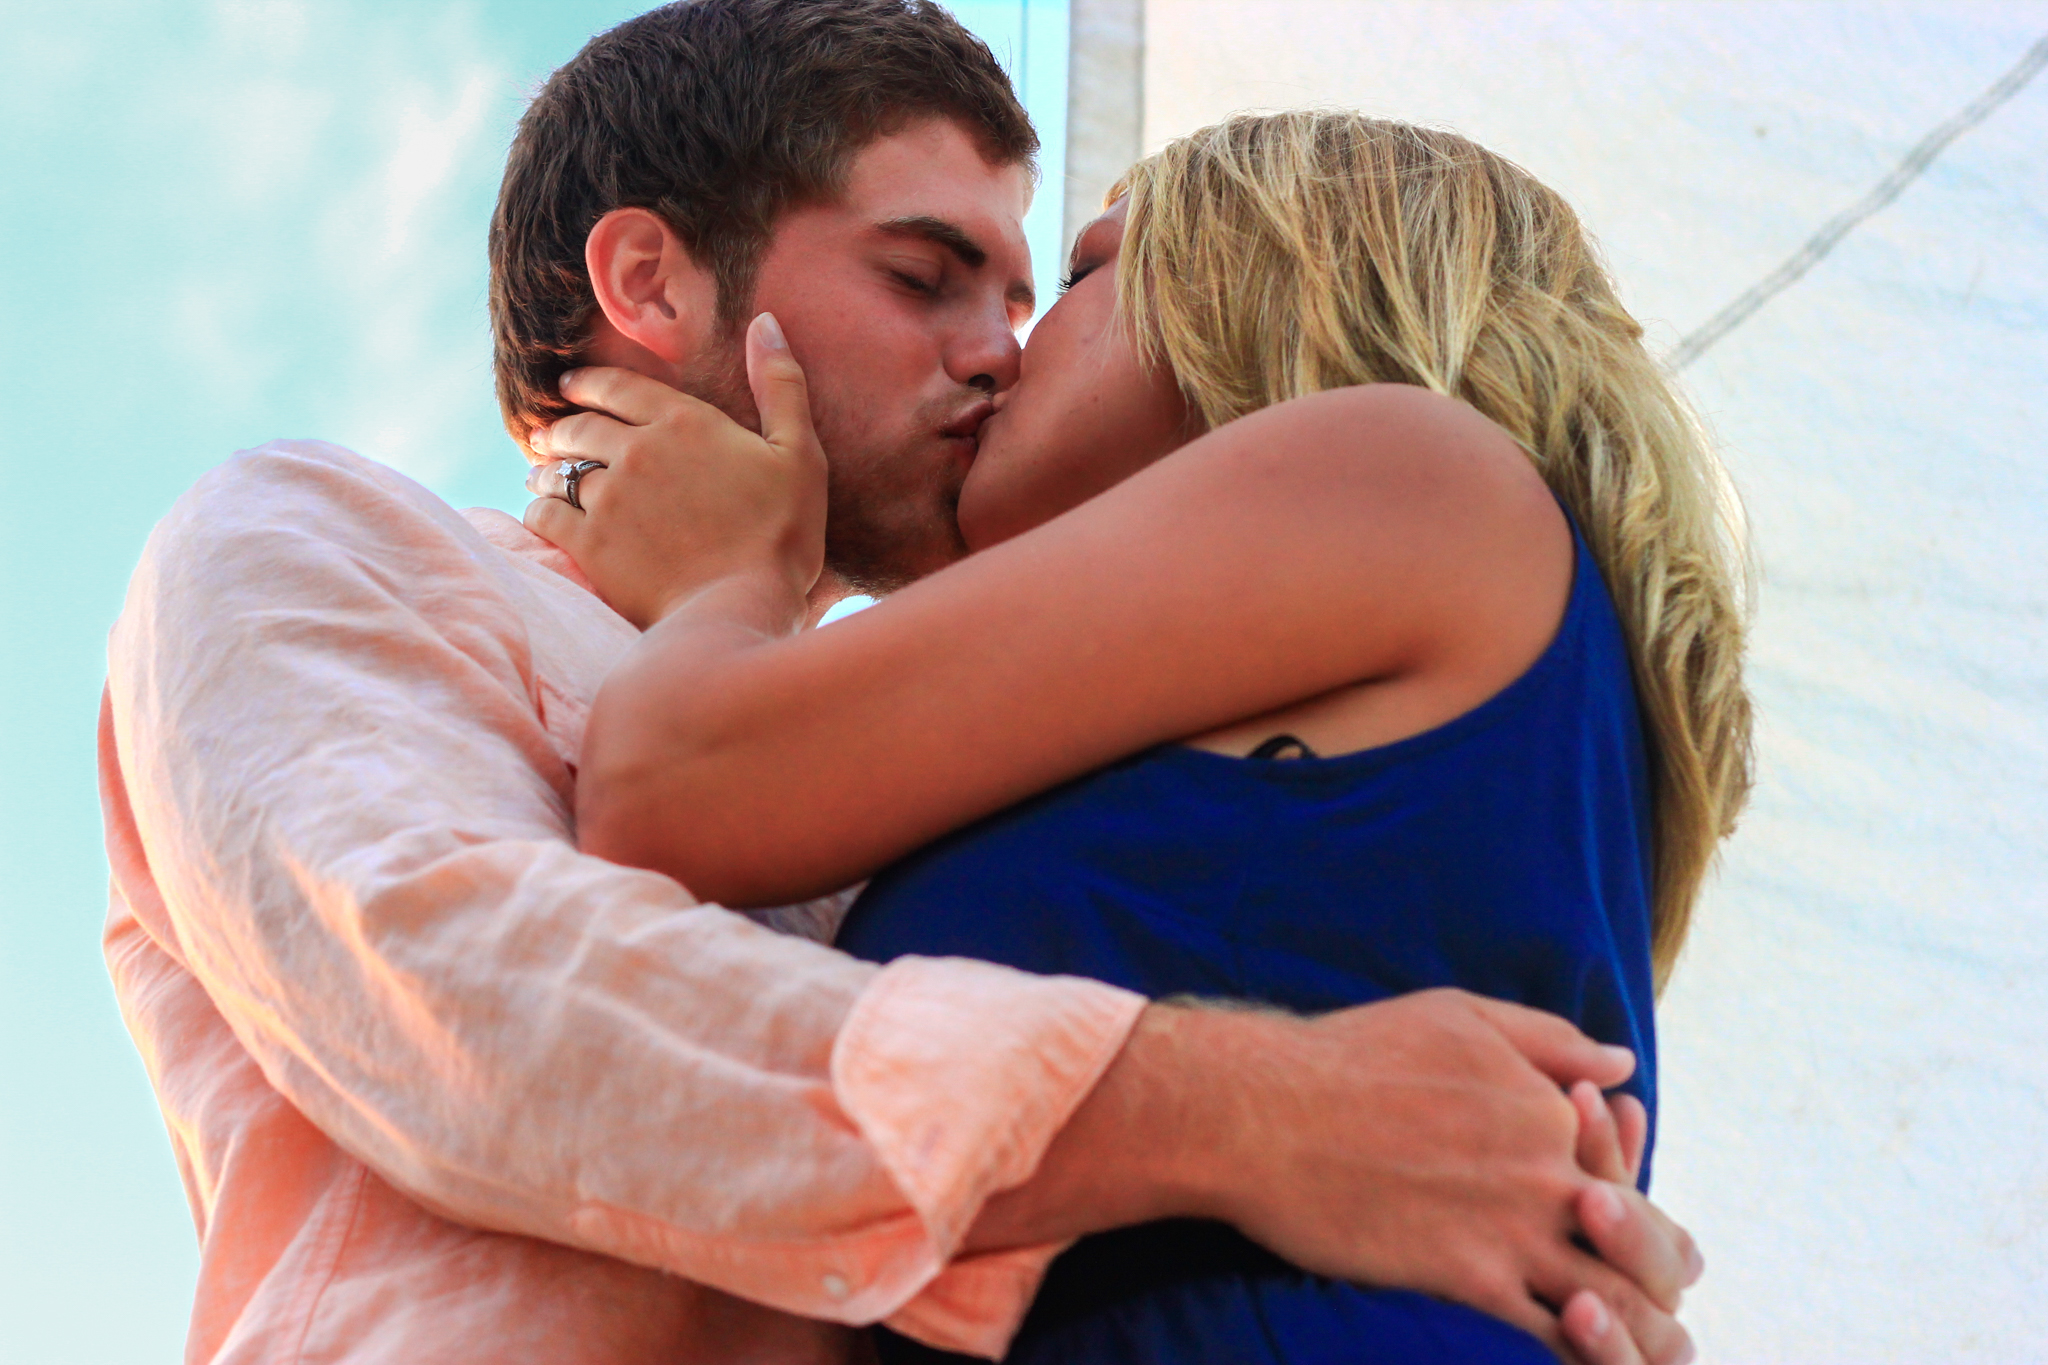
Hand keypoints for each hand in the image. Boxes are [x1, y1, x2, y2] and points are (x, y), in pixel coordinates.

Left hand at [523, 312, 826, 628]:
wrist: (740, 606)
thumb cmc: (781, 534)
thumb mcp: (799, 453)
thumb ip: (780, 384)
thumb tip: (766, 321)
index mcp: (684, 422)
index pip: (619, 387)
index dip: (590, 382)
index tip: (571, 385)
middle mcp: (636, 451)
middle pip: (581, 426)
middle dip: (562, 426)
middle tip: (551, 431)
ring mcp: (608, 498)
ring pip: (559, 470)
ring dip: (547, 468)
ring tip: (540, 472)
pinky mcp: (590, 545)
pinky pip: (546, 515)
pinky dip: (539, 509)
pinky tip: (540, 512)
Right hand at [1168, 992, 1695, 1364]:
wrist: (1267, 1111)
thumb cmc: (1353, 1054)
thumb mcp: (1460, 1017)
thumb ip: (1549, 1041)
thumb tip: (1623, 1061)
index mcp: (1551, 1111)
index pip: (1626, 1176)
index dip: (1640, 1216)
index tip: (1632, 1241)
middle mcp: (1548, 1172)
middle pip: (1642, 1246)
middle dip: (1662, 1285)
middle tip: (1661, 1319)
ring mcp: (1511, 1229)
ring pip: (1611, 1301)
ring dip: (1634, 1335)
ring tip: (1637, 1355)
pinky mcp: (1467, 1278)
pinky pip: (1551, 1334)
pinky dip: (1578, 1353)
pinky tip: (1572, 1359)